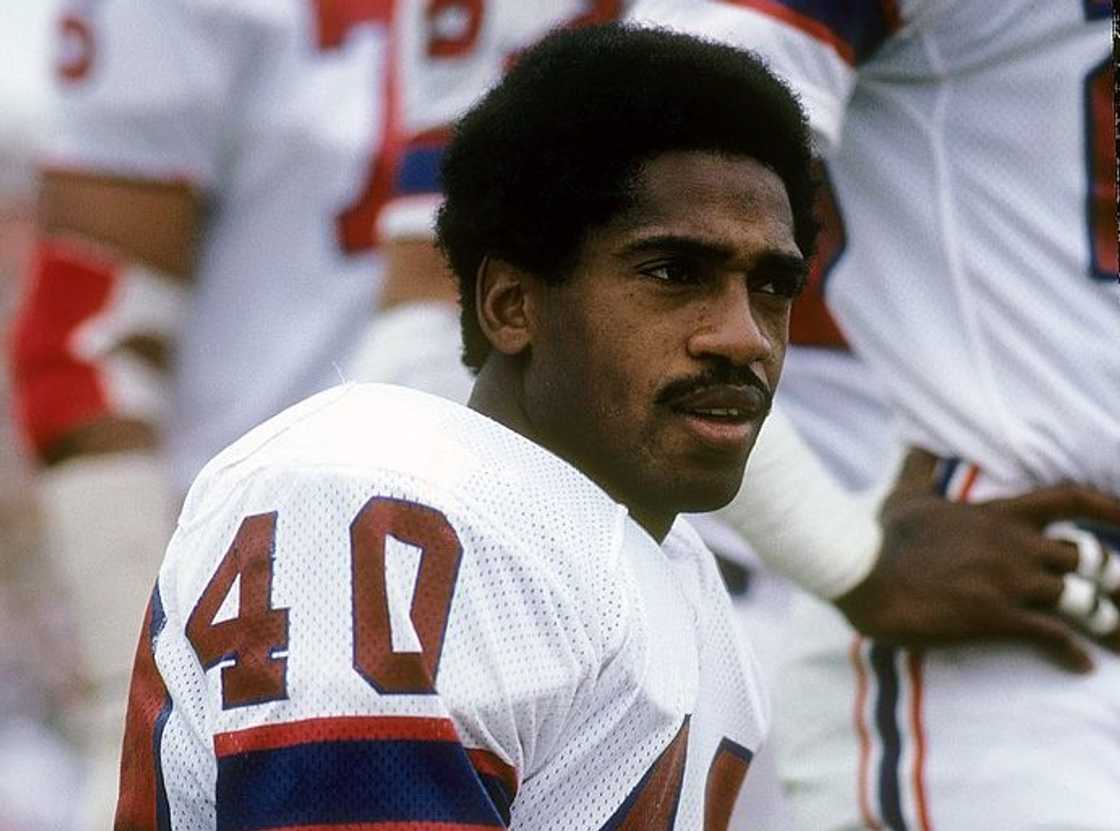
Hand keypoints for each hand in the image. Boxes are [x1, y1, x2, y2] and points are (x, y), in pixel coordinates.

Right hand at [834, 449, 1119, 672]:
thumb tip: (919, 442)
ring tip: (1117, 639)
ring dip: (1106, 622)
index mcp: (1000, 515)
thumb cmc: (882, 536)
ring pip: (1083, 600)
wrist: (864, 574)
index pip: (1071, 499)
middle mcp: (1016, 545)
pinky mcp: (998, 618)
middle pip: (1089, 558)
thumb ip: (921, 468)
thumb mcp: (905, 495)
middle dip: (1114, 578)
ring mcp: (1010, 583)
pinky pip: (1054, 636)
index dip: (1110, 508)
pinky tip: (1081, 664)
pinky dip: (1073, 652)